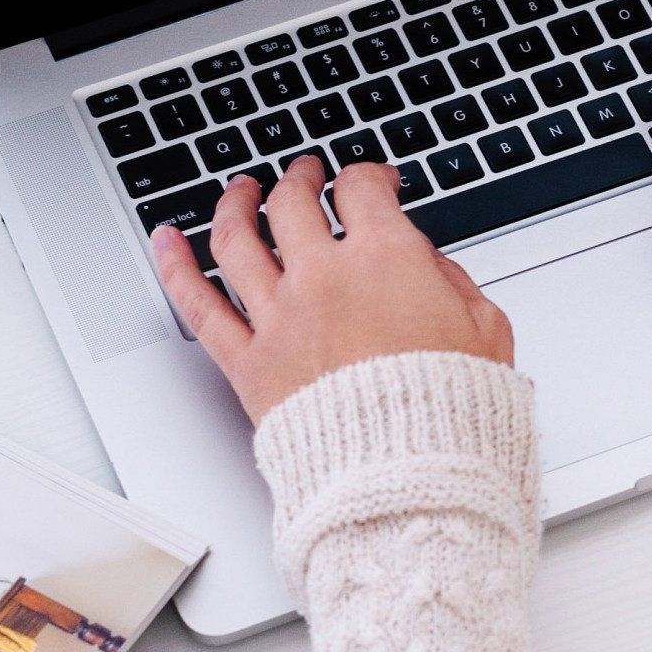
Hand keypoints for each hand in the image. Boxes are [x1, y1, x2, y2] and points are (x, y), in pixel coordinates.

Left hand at [151, 156, 513, 424]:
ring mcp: (279, 318)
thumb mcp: (486, 331)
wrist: (410, 477)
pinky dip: (174, 266)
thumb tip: (431, 265)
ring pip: (237, 239)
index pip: (362, 189)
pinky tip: (165, 240)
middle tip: (304, 175)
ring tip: (239, 191)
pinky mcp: (249, 364)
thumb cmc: (452, 411)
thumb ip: (455, 284)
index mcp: (385, 259)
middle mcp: (323, 278)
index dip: (370, 175)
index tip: (375, 182)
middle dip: (300, 179)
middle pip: (294, 203)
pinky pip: (199, 305)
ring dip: (235, 204)